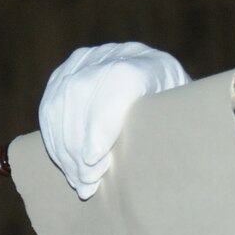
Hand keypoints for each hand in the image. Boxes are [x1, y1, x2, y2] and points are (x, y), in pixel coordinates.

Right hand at [39, 43, 189, 198]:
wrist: (171, 107)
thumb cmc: (178, 129)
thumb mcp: (184, 132)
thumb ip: (167, 137)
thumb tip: (147, 168)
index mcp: (155, 64)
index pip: (119, 81)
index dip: (102, 122)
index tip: (94, 160)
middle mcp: (121, 53)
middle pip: (83, 89)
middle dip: (78, 142)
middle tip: (86, 180)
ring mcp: (92, 60)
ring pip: (62, 97)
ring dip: (64, 145)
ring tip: (77, 179)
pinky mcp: (70, 73)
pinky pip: (50, 104)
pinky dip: (54, 138)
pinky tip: (66, 164)